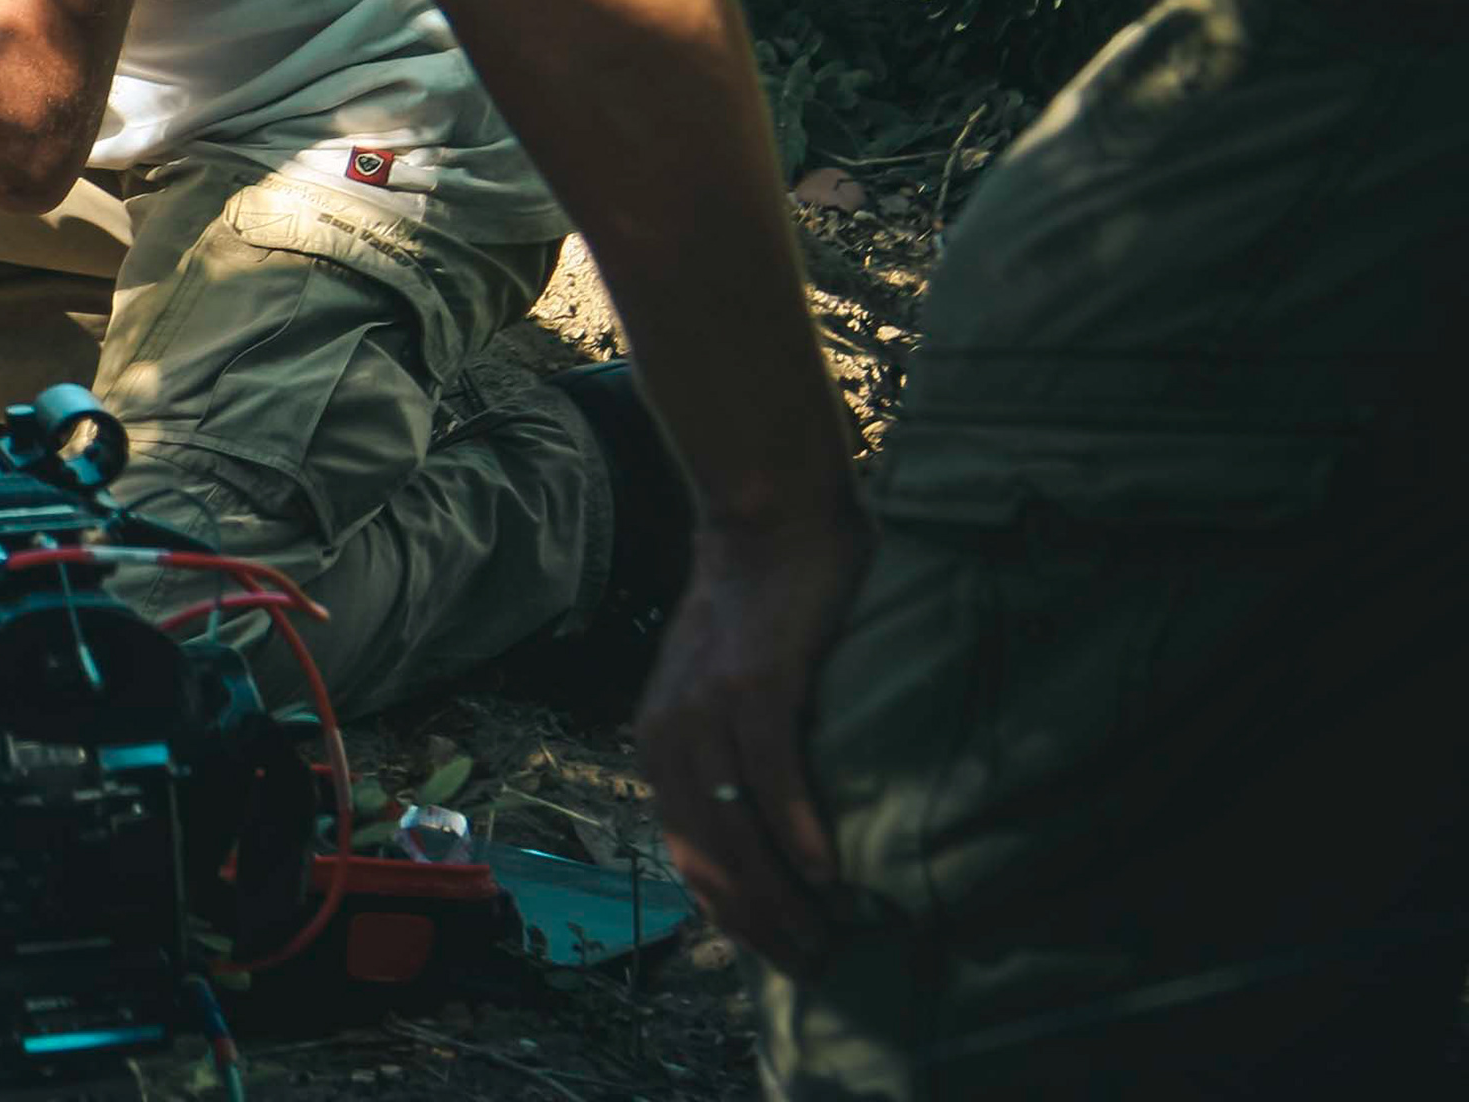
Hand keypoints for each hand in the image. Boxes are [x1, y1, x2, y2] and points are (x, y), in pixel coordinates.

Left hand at [634, 497, 870, 972]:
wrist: (766, 521)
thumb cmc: (758, 613)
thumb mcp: (720, 693)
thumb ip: (728, 754)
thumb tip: (766, 832)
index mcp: (658, 743)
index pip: (685, 852)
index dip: (728, 913)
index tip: (775, 955)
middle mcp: (670, 733)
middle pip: (707, 852)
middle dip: (757, 920)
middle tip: (810, 963)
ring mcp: (708, 707)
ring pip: (734, 823)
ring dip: (778, 891)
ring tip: (822, 936)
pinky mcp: (755, 682)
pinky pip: (771, 772)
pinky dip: (796, 826)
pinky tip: (826, 872)